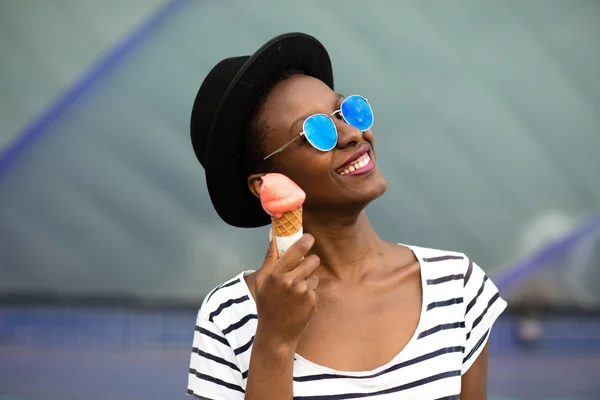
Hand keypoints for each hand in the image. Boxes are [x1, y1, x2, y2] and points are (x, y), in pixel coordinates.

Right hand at [254, 232, 319, 350]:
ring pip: (315, 275)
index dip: (306, 241)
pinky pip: (315, 289)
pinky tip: (299, 302)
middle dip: (310, 261)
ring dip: (309, 279)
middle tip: (303, 267)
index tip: (309, 238)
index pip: (297, 250)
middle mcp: (291, 281)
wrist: (276, 334)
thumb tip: (274, 235)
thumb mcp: (262, 281)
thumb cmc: (266, 305)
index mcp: (276, 274)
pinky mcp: (313, 302)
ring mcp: (304, 292)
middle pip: (313, 260)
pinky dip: (310, 293)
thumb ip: (270, 257)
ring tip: (296, 290)